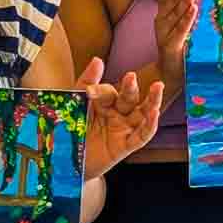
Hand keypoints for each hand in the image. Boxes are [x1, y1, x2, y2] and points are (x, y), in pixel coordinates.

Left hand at [75, 58, 164, 179]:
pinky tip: (155, 114)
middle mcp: (117, 113)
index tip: (89, 92)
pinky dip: (149, 126)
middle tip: (131, 77)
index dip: (100, 91)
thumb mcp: (74, 106)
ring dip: (152, 101)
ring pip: (142, 113)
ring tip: (158, 87)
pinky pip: (141, 136)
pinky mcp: (125, 146)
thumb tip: (98, 60)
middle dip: (130, 88)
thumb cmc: (70, 131)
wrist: (64, 163)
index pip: (108, 92)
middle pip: (129, 98)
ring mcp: (123, 129)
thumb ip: (85, 83)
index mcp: (104, 102)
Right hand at [153, 0, 198, 93]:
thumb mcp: (181, 23)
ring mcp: (164, 32)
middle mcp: (161, 19)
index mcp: (163, 12)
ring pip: (176, 12)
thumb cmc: (177, 46)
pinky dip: (187, 19)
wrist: (169, 72)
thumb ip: (184, 6)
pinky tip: (194, 8)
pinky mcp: (171, 44)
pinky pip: (180, 29)